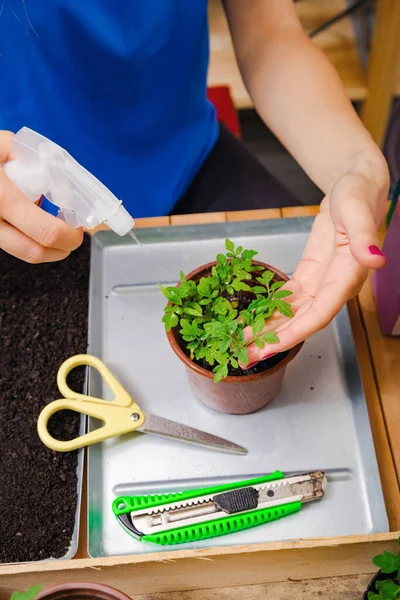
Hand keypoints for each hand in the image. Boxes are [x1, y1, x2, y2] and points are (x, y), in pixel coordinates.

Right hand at [0, 131, 82, 262]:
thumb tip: (63, 184)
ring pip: (24, 253)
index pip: (46, 232)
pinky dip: (29, 239)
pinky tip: (33, 223)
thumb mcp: (6, 145)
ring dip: (48, 247)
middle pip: (35, 252)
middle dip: (63, 247)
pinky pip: (13, 245)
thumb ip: (38, 160)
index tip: (78, 225)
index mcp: (1, 197)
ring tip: (57, 227)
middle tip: (73, 235)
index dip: (69, 235)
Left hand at [245, 162, 388, 365]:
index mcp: (347, 277)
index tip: (269, 348)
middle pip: (302, 321)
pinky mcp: (310, 275)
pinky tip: (254, 321)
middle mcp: (334, 287)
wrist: (355, 187)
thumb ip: (363, 237)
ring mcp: (321, 283)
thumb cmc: (358, 196)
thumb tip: (375, 260)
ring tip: (243, 343)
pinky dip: (271, 311)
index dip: (294, 333)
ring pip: (293, 314)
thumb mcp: (358, 211)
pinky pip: (289, 299)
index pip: (319, 314)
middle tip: (245, 355)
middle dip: (274, 340)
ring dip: (269, 330)